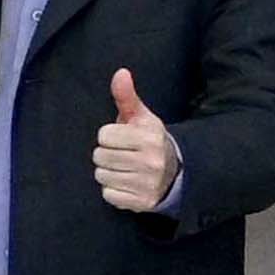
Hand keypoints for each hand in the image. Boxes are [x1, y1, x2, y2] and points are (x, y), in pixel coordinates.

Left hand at [95, 65, 181, 213]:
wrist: (174, 173)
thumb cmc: (149, 140)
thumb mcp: (141, 117)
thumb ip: (126, 96)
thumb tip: (120, 73)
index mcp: (150, 137)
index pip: (104, 135)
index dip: (110, 136)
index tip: (123, 139)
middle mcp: (151, 161)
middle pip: (99, 156)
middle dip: (107, 154)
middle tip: (123, 154)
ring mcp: (147, 183)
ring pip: (101, 175)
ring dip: (108, 172)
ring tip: (125, 168)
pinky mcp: (141, 202)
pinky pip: (108, 194)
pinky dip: (113, 190)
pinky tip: (127, 183)